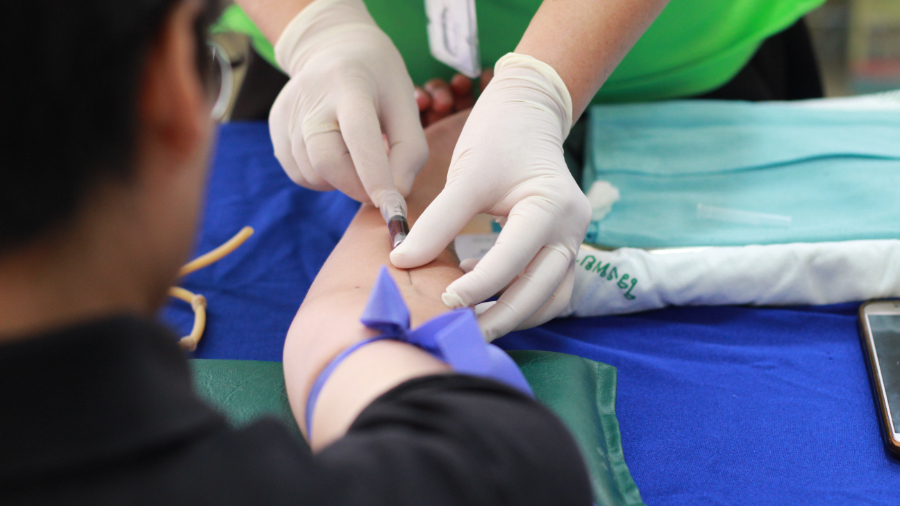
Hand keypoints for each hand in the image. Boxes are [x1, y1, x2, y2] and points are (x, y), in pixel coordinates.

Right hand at [269, 0, 427, 205]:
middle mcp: (312, 96)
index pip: (359, 135)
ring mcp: (288, 111)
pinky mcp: (275, 126)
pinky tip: (336, 154)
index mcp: (350, 84)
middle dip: (357, 187)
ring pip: (312, 173)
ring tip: (356, 157)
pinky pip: (299, 173)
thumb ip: (410, 151)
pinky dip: (322, 178)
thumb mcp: (406, 104)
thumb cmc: (379, 80)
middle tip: (379, 189)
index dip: (375, 175)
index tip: (393, 206)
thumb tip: (397, 195)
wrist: (334, 47)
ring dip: (341, 182)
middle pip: (326, 161)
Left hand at [391, 54, 591, 340]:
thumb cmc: (498, 137)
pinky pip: (549, 289)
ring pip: (550, 298)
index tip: (443, 300)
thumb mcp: (467, 176)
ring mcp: (573, 241)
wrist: (528, 113)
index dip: (478, 286)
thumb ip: (437, 222)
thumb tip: (402, 261)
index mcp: (552, 207)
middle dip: (500, 317)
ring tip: (472, 326)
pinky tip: (486, 299)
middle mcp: (572, 230)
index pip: (514, 260)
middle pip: (541, 292)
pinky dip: (522, 302)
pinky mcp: (563, 247)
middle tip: (459, 332)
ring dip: (515, 316)